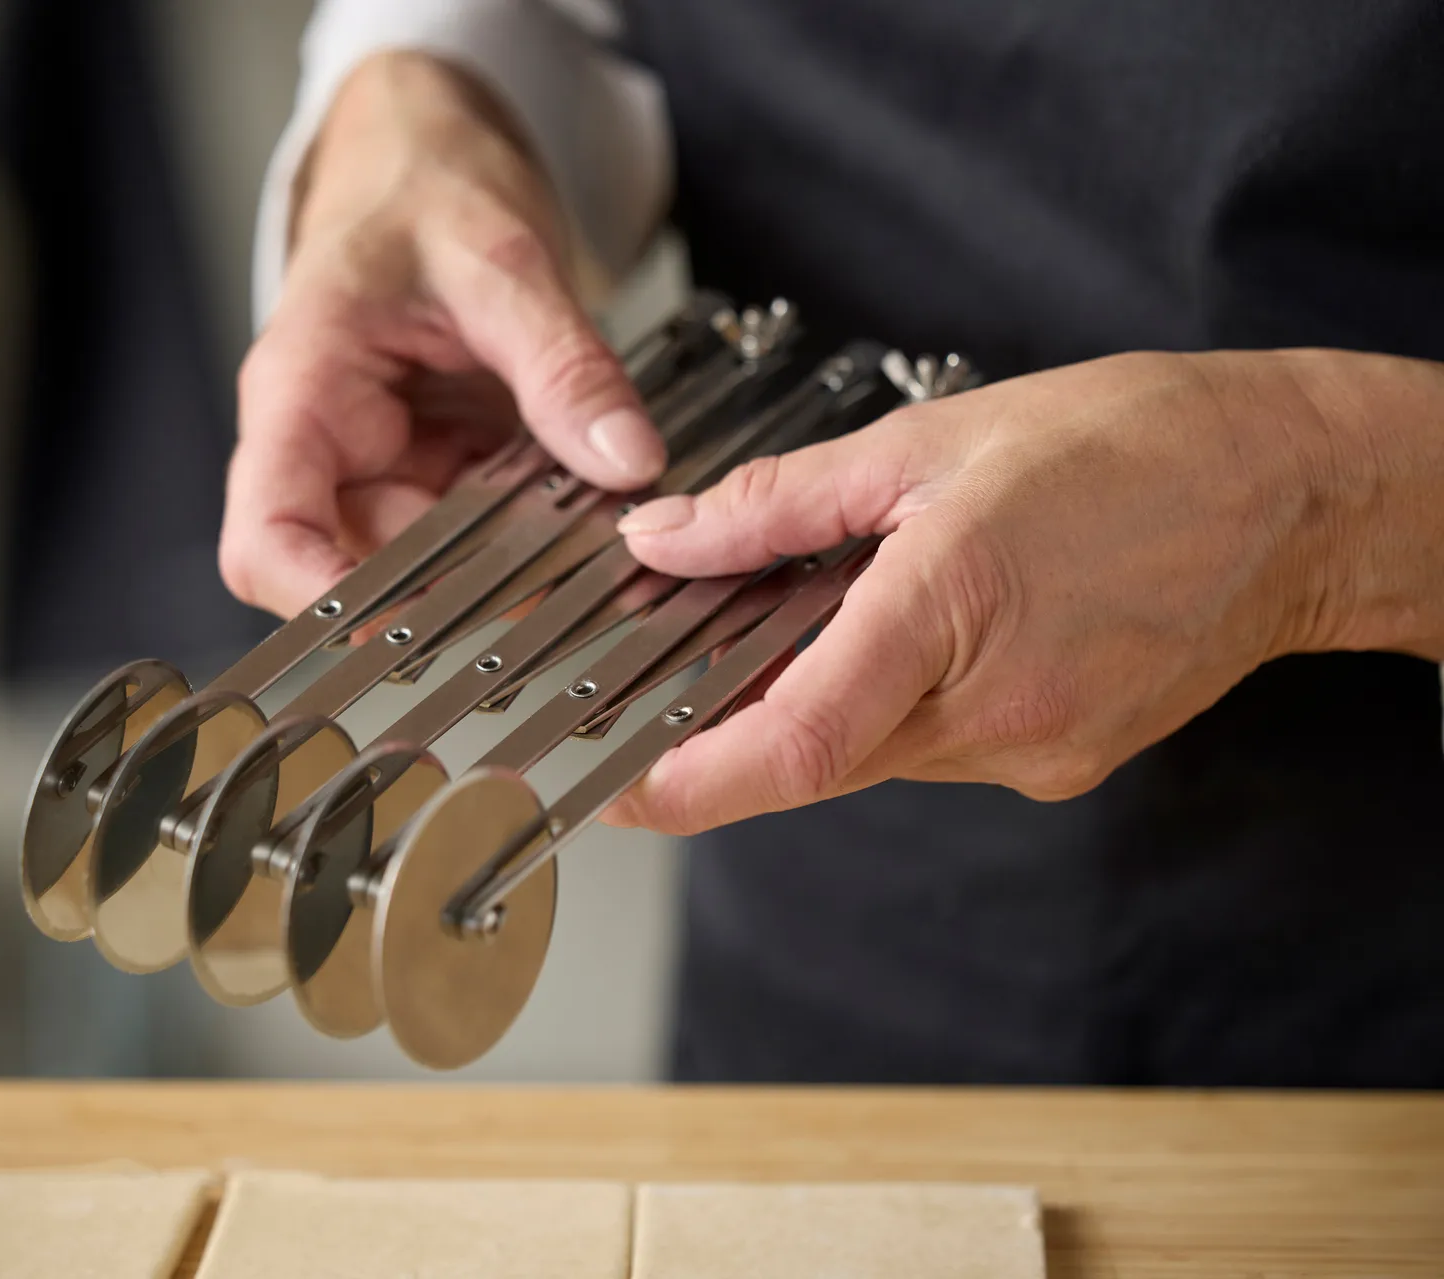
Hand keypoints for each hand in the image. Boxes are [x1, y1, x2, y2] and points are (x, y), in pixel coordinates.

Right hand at [220, 51, 662, 618]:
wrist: (427, 158)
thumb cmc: (422, 187)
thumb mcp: (502, 262)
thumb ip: (561, 365)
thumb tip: (625, 461)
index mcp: (302, 394)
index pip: (267, 539)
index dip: (318, 600)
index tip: (402, 630)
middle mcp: (331, 449)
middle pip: (366, 569)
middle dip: (462, 588)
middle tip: (565, 574)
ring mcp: (387, 467)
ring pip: (436, 564)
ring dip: (511, 565)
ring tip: (593, 537)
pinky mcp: (441, 471)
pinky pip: (483, 530)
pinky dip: (535, 532)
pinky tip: (591, 516)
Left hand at [602, 348, 1434, 834]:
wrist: (1294, 496)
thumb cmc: (1134, 446)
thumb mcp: (928, 442)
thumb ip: (779, 503)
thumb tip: (667, 540)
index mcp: (952, 612)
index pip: (792, 745)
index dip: (684, 783)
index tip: (611, 786)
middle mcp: (994, 712)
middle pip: (813, 756)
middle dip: (729, 727)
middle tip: (672, 673)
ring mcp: (1032, 750)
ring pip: (868, 753)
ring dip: (814, 703)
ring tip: (812, 615)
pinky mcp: (1058, 762)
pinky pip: (931, 748)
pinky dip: (886, 703)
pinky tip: (903, 632)